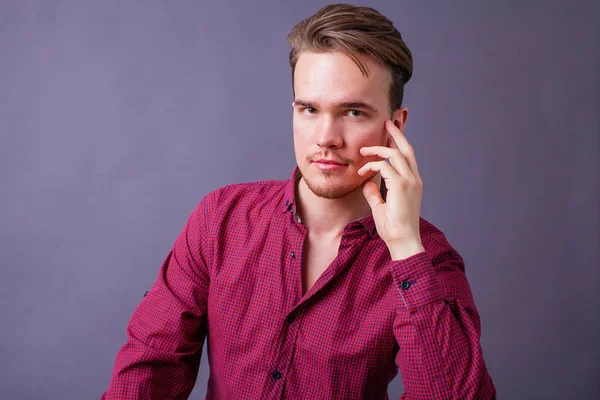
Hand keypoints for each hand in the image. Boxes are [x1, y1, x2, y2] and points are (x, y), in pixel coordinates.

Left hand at [358, 120, 424, 259]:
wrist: (403, 241)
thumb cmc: (394, 228)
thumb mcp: (382, 207)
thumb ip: (375, 194)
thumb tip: (366, 183)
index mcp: (413, 183)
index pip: (407, 157)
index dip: (399, 144)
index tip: (388, 135)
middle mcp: (414, 179)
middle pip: (406, 149)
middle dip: (396, 134)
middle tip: (387, 122)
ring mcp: (409, 182)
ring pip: (395, 154)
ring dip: (378, 149)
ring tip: (363, 150)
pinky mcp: (401, 186)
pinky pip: (385, 167)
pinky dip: (372, 165)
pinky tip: (363, 171)